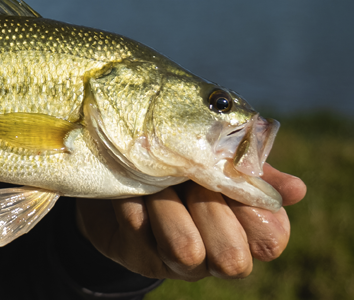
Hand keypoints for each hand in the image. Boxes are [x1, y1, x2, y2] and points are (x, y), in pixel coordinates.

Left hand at [75, 164, 306, 280]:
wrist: (123, 169)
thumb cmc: (183, 163)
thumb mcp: (218, 157)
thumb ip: (252, 168)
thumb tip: (296, 190)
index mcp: (246, 230)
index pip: (270, 240)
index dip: (253, 213)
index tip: (231, 181)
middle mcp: (216, 256)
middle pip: (232, 257)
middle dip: (210, 210)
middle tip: (191, 180)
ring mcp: (176, 262)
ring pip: (184, 248)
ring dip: (168, 204)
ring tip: (158, 182)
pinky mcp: (138, 256)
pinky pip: (138, 226)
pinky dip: (135, 196)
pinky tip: (132, 184)